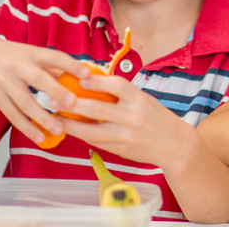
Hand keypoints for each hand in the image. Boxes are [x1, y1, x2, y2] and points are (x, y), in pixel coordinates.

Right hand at [0, 38, 87, 144]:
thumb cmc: (11, 57)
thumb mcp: (30, 54)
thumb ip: (54, 66)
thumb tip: (84, 74)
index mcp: (31, 53)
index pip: (54, 57)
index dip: (70, 65)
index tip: (87, 74)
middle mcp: (18, 67)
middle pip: (38, 79)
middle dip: (56, 91)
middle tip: (73, 104)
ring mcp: (6, 83)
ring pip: (25, 102)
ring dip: (42, 118)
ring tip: (60, 130)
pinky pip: (12, 115)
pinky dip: (26, 127)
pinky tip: (40, 138)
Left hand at [55, 73, 197, 170]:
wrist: (175, 145)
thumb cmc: (157, 118)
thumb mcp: (144, 100)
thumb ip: (122, 94)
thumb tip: (90, 82)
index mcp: (140, 100)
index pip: (116, 85)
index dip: (96, 81)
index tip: (80, 78)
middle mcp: (133, 117)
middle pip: (96, 108)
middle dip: (71, 104)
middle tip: (54, 98)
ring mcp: (126, 136)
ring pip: (90, 130)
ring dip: (70, 124)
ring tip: (56, 118)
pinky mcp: (120, 150)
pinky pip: (96, 142)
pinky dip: (82, 135)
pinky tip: (73, 129)